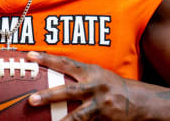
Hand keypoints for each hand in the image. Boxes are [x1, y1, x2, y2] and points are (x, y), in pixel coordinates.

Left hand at [27, 51, 156, 119]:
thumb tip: (50, 71)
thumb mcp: (97, 74)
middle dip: (49, 96)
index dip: (47, 59)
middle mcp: (94, 87)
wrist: (139, 101)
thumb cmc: (112, 85)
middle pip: (68, 91)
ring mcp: (100, 105)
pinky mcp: (104, 120)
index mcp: (90, 72)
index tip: (30, 55)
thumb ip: (78, 74)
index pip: (65, 63)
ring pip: (78, 115)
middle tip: (31, 100)